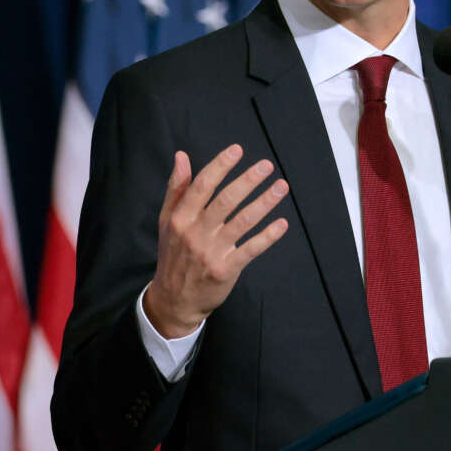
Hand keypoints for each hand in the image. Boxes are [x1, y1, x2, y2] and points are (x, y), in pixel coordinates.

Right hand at [143, 144, 288, 338]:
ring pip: (241, 222)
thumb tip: (182, 156)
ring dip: (263, 203)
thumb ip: (176, 188)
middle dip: (248, 181)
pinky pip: (250, 249)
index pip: (202, 186)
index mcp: (181, 218)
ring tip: (281, 186)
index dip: (220, 166)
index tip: (238, 150)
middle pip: (225, 201)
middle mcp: (195, 233)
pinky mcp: (225, 270)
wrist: (173, 300)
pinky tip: (282, 224)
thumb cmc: (173, 254)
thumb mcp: (167, 220)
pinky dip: (267, 236)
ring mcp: (211, 252)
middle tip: (267, 165)